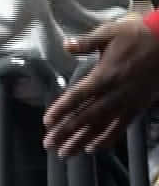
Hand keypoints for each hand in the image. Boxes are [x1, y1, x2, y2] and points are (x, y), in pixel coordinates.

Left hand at [44, 16, 158, 154]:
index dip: (62, 109)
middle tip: (49, 145)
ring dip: (82, 140)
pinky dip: (107, 139)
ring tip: (66, 153)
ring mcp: (127, 102)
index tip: (47, 121)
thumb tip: (66, 45)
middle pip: (86, 116)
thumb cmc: (136, 35)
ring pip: (102, 126)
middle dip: (66, 132)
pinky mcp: (138, 107)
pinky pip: (121, 127)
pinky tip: (94, 149)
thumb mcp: (109, 33)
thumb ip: (86, 42)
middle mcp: (115, 92)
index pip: (78, 96)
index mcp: (105, 75)